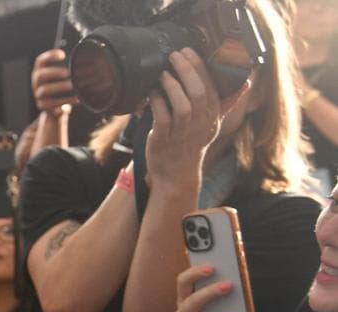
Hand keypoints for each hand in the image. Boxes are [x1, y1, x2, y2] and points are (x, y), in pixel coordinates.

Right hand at [32, 49, 76, 115]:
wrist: (54, 109)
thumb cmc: (61, 87)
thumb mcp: (62, 77)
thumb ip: (72, 65)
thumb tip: (95, 51)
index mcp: (40, 72)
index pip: (40, 61)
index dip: (49, 56)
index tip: (63, 55)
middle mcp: (36, 83)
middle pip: (40, 75)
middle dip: (54, 72)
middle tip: (68, 73)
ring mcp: (38, 95)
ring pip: (45, 90)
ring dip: (60, 86)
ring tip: (73, 85)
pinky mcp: (44, 106)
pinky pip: (53, 103)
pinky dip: (66, 100)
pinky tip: (77, 99)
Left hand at [146, 49, 247, 186]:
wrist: (176, 174)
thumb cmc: (192, 144)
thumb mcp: (212, 123)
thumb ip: (227, 102)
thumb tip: (247, 82)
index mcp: (212, 116)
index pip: (212, 86)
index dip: (201, 67)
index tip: (189, 51)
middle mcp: (200, 124)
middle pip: (199, 93)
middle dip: (187, 70)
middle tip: (175, 55)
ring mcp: (183, 133)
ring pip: (183, 106)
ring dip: (172, 86)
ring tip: (163, 72)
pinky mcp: (164, 140)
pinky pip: (163, 118)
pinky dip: (157, 103)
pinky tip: (151, 93)